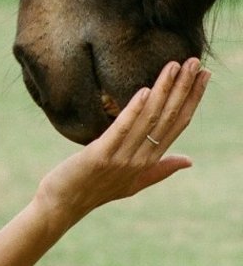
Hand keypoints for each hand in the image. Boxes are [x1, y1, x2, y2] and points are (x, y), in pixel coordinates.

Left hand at [34, 57, 209, 230]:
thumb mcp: (134, 181)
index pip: (178, 124)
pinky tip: (144, 91)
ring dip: (163, 91)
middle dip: (183, 88)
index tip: (202, 75)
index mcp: (149, 161)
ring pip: (148, 120)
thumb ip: (161, 169)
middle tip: (194, 61)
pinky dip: (133, 111)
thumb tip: (189, 160)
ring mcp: (122, 158)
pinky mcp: (100, 156)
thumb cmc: (96, 189)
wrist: (64, 204)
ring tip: (173, 67)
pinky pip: (121, 130)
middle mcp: (140, 159)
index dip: (192, 99)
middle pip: (168, 118)